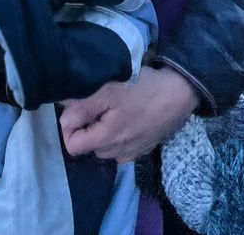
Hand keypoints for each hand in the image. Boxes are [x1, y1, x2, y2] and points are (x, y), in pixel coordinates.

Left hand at [58, 65, 198, 162]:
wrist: (181, 93)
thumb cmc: (143, 89)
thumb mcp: (110, 90)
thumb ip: (83, 107)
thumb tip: (63, 120)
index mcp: (106, 140)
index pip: (72, 145)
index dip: (69, 125)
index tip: (77, 106)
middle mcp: (117, 154)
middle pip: (89, 144)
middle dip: (88, 125)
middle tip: (100, 101)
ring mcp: (133, 153)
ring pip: (105, 145)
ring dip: (104, 129)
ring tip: (115, 106)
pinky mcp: (144, 148)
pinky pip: (122, 145)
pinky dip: (120, 132)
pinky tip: (129, 114)